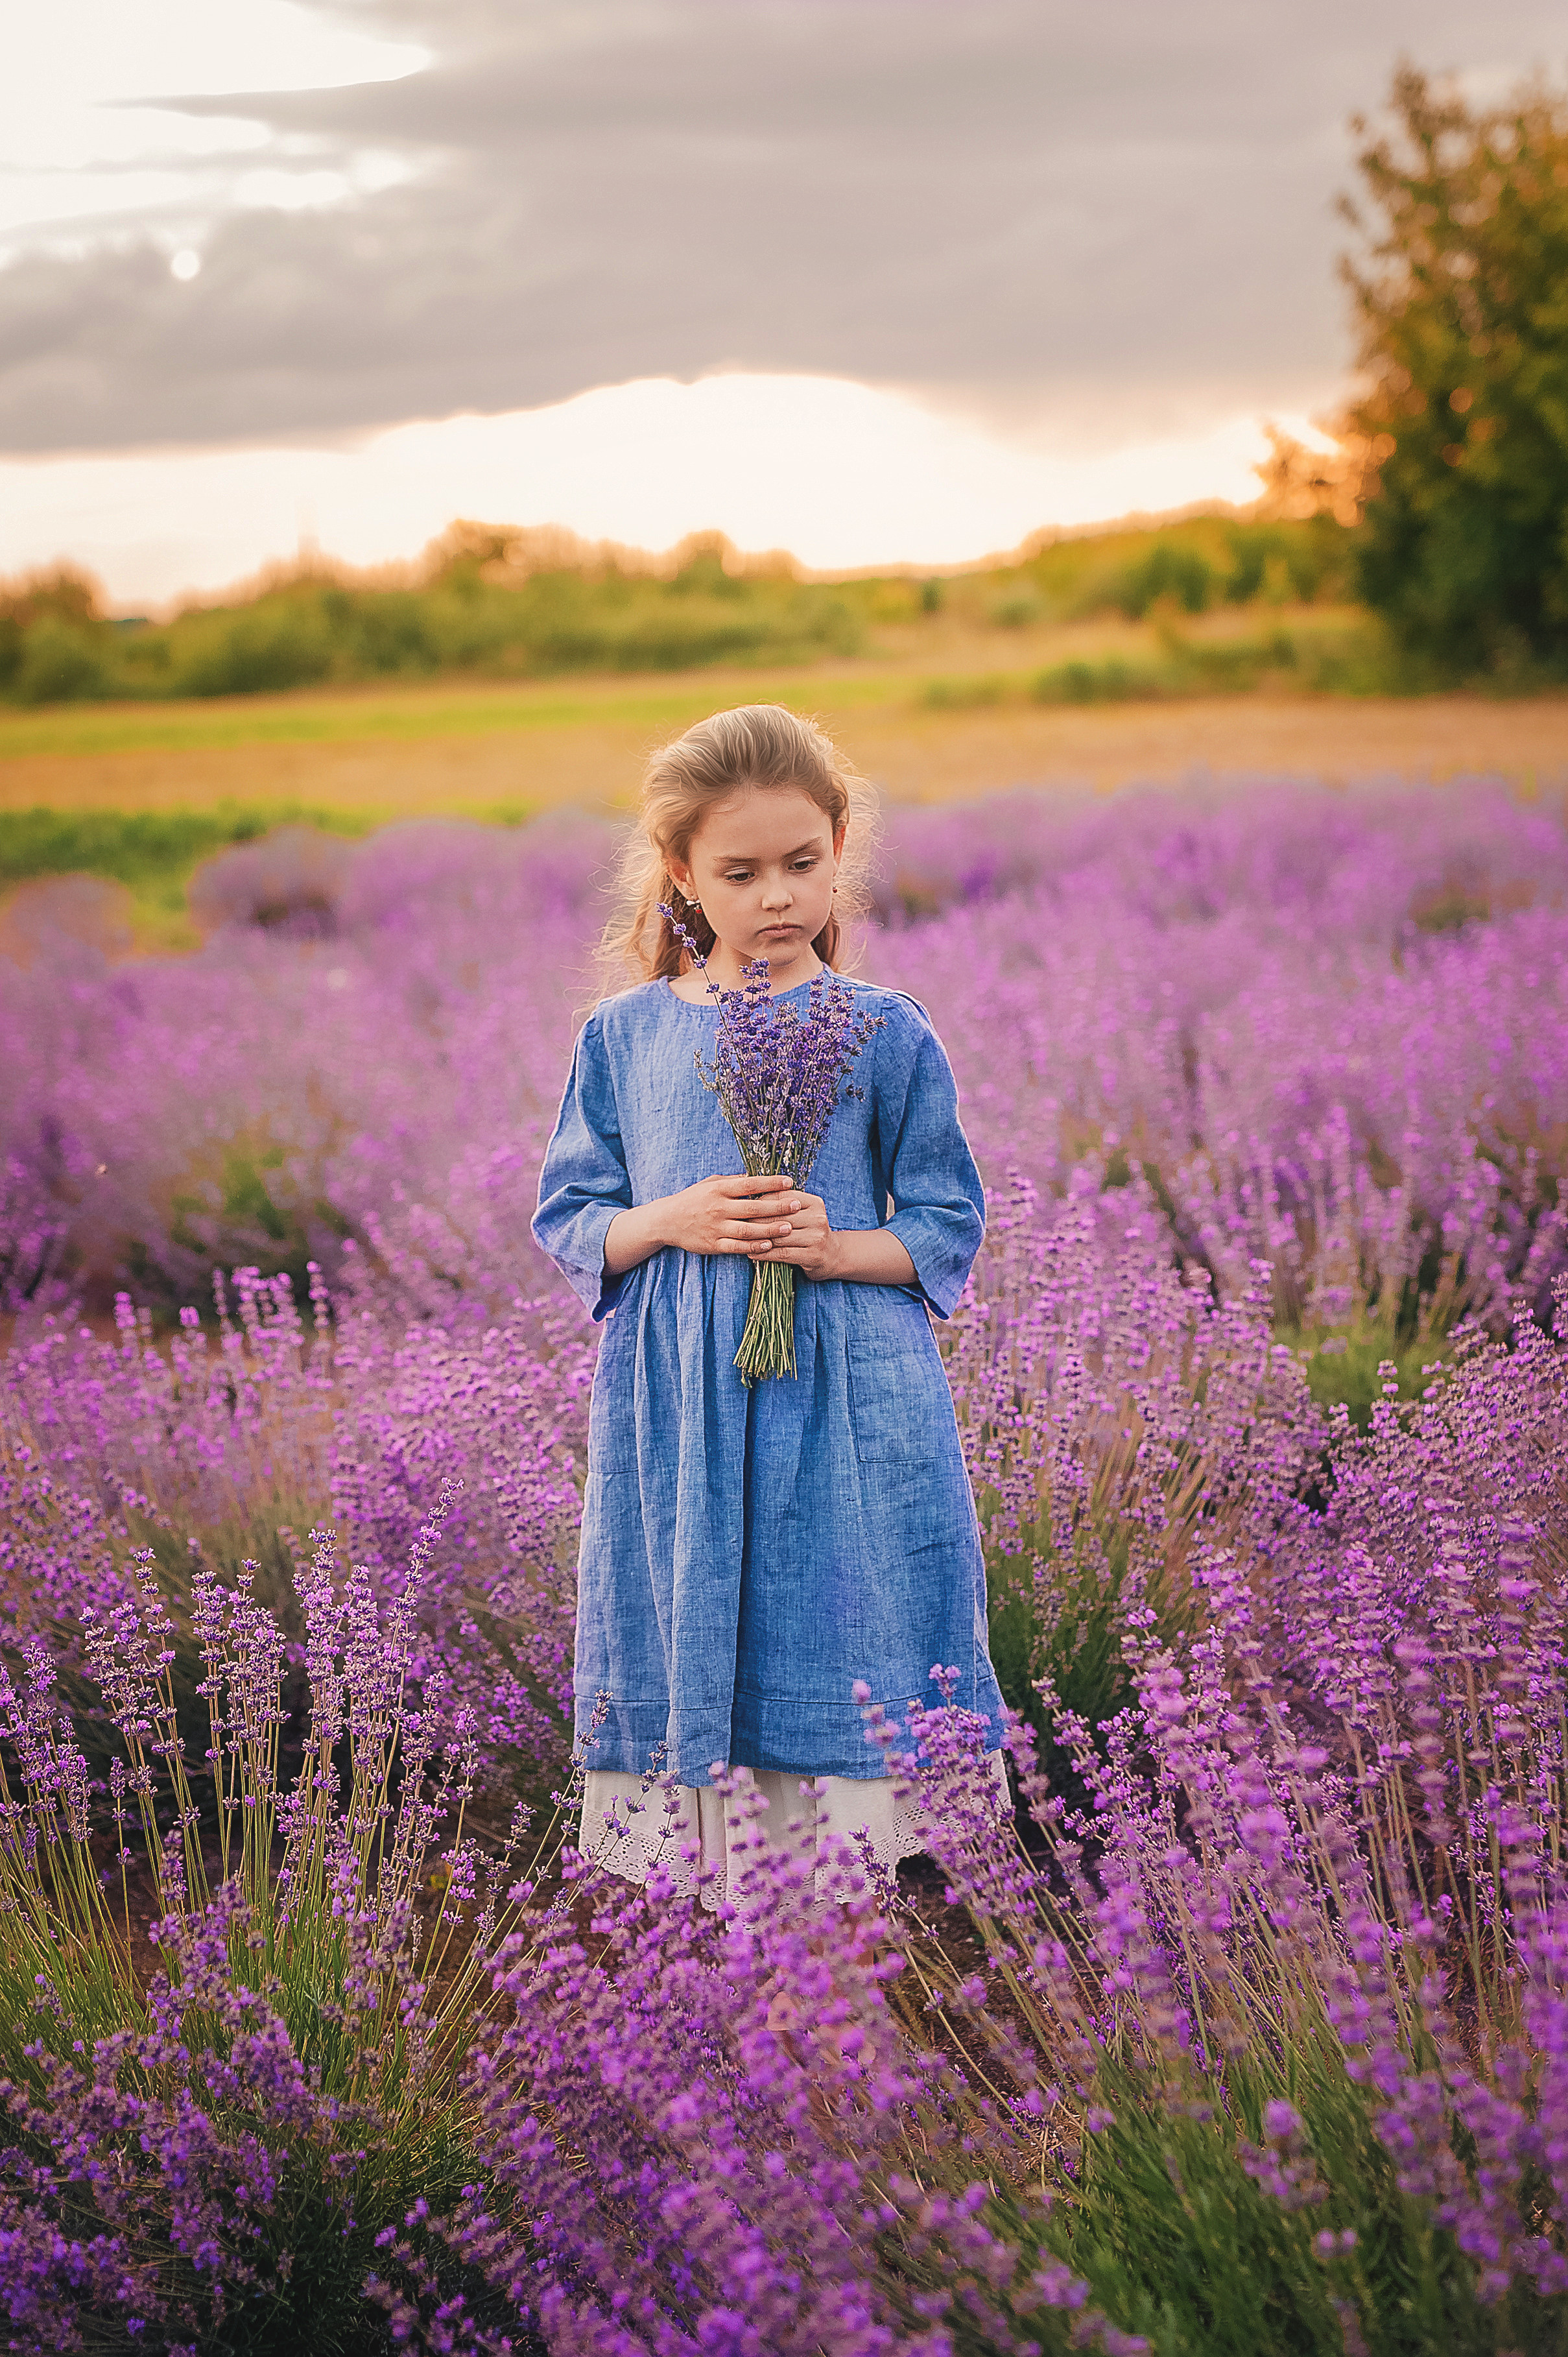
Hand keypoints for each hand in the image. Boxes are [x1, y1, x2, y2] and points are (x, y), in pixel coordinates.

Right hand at [660, 1173, 811, 1257]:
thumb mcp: (710, 1183)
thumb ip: (733, 1181)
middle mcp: (718, 1207)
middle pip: (753, 1207)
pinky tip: (769, 1245)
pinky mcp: (713, 1244)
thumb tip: (757, 1175)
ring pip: (748, 1229)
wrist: (667, 1220)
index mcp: (719, 1189)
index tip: (789, 1181)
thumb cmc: (692, 1199)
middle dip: (777, 1206)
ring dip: (770, 1229)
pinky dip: (753, 1247)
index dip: (770, 1182)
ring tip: (789, 1228)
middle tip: (797, 1205)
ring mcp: (716, 1227)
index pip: (749, 1184)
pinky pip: (737, 1246)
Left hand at [745, 1188, 841, 1280]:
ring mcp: (817, 1238)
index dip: (762, 1201)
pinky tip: (752, 1253)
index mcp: (815, 1203)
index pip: (783, 1197)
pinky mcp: (812, 1256)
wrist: (832, 1255)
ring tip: (740, 1239)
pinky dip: (765, 1254)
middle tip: (737, 1222)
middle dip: (756, 1220)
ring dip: (757, 1239)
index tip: (745, 1205)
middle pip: (780, 1217)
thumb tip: (751, 1197)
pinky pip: (782, 1254)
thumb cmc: (809, 1231)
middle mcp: (818, 1218)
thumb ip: (784, 1205)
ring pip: (779, 1237)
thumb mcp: (803, 1213)